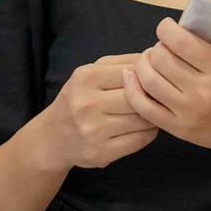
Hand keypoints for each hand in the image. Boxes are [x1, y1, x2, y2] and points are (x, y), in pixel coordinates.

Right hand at [35, 55, 157, 169]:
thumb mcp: (91, 73)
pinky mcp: (101, 153)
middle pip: (139, 98)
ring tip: (151, 112)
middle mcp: (87, 104)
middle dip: (152, 98)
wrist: (53, 137)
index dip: (148, 77)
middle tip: (157, 99)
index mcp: (86, 79)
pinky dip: (149, 133)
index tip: (153, 81)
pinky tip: (144, 128)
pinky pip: (140, 140)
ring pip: (143, 120)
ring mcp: (93, 131)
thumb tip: (155, 58)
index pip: (134, 72)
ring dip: (153, 116)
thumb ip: (121, 63)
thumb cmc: (78, 99)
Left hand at [122, 13, 210, 174]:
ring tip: (150, 58)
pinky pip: (145, 107)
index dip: (167, 29)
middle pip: (161, 59)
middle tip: (162, 45)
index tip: (168, 27)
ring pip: (149, 81)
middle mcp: (202, 91)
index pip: (181, 42)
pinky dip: (133, 90)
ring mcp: (187, 111)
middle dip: (156, 46)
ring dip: (143, 64)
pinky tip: (132, 77)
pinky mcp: (177, 128)